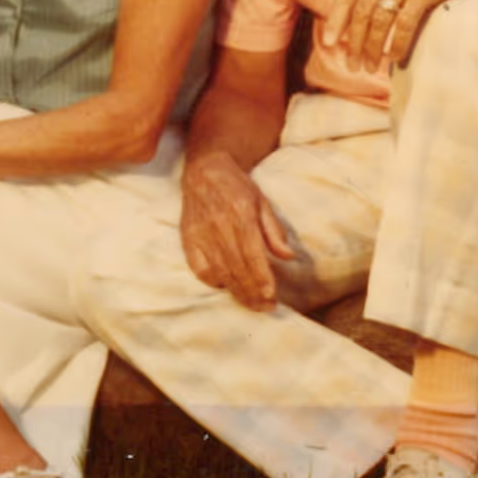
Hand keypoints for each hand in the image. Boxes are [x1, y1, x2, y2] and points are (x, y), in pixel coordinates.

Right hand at [178, 150, 292, 308]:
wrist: (204, 170)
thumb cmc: (237, 186)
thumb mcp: (262, 202)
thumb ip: (274, 231)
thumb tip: (289, 256)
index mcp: (241, 214)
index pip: (253, 254)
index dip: (262, 278)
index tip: (271, 296)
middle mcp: (220, 225)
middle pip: (237, 268)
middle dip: (253, 292)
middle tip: (266, 307)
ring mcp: (201, 234)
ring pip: (220, 272)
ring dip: (237, 292)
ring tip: (251, 303)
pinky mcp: (188, 239)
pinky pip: (200, 269)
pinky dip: (213, 281)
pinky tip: (225, 286)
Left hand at [320, 0, 477, 72]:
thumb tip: (348, 25)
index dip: (336, 21)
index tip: (330, 44)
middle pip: (362, 13)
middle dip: (354, 43)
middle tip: (352, 66)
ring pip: (380, 20)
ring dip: (373, 48)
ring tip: (371, 67)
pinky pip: (405, 23)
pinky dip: (397, 44)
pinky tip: (394, 58)